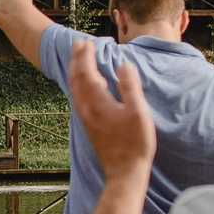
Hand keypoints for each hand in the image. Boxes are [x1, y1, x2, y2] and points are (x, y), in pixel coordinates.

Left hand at [68, 39, 154, 176]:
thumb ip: (130, 87)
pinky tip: (86, 86)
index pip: (86, 73)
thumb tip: (124, 65)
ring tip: (80, 59)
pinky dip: (79, 85)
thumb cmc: (135, 144)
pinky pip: (79, 98)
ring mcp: (86, 118)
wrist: (124, 172)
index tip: (87, 42)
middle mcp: (86, 109)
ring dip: (76, 71)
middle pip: (76, 79)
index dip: (85, 56)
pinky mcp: (90, 125)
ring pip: (75, 89)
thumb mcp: (138, 112)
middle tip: (79, 44)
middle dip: (77, 60)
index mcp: (97, 103)